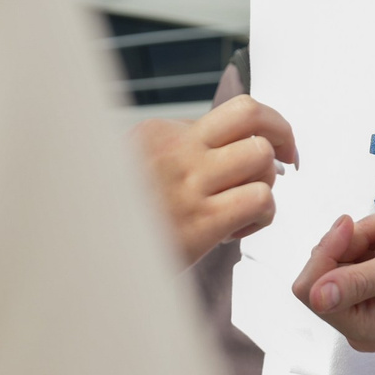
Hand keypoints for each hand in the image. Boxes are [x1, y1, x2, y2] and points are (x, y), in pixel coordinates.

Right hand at [132, 94, 299, 263]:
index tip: (270, 145)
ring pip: (262, 156)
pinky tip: (236, 230)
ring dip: (267, 182)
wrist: (85, 262)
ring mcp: (188, 184)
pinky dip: (262, 215)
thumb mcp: (136, 166)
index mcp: (158, 132)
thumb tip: (233, 145)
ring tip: (246, 204)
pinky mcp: (201, 223)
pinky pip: (260, 200)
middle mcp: (175, 150)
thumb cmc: (118, 221)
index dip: (258, 131)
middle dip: (282, 134)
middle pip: (253, 115)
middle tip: (288, 157)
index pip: (231, 113)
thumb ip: (179, 151)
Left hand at [292, 210, 374, 351]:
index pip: (312, 288)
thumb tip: (314, 296)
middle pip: (327, 267)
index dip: (327, 250)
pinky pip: (360, 251)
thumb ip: (360, 282)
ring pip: (343, 252)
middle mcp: (360, 324)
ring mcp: (366, 306)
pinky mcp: (373, 288)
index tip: (352, 221)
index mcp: (367, 328)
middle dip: (360, 235)